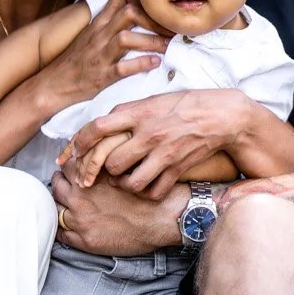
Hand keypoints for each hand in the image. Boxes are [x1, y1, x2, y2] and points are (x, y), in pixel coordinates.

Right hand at [37, 0, 168, 109]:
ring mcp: (100, 55)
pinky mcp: (101, 76)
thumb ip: (109, 22)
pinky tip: (155, 63)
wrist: (51, 85)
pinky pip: (123, 68)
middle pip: (129, 14)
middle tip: (171, 29)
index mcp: (99, 23)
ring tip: (168, 46)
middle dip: (154, 20)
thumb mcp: (90, 35)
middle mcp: (99, 35)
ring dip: (152, 41)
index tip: (159, 8)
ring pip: (127, 39)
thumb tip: (130, 9)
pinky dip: (141, 64)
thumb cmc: (74, 61)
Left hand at [52, 165, 184, 256]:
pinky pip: (62, 234)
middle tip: (65, 184)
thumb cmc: (149, 191)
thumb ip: (105, 162)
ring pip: (56, 210)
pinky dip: (62, 229)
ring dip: (60, 205)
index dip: (68, 166)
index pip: (67, 166)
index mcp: (90, 177)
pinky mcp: (86, 240)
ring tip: (66, 204)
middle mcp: (80, 197)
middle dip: (61, 184)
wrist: (163, 218)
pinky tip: (67, 225)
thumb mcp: (125, 166)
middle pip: (57, 187)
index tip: (70, 169)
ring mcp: (81, 220)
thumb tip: (94, 157)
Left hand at [60, 90, 246, 200]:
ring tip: (126, 180)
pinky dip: (147, 193)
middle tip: (105, 171)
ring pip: (130, 182)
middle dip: (104, 170)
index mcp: (138, 113)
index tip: (73, 154)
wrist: (220, 116)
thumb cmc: (183, 105)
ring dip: (125, 185)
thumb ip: (126, 113)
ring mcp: (163, 153)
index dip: (79, 144)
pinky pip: (153, 191)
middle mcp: (148, 134)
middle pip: (111, 162)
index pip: (97, 128)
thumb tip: (101, 124)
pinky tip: (147, 187)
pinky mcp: (177, 169)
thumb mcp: (151, 101)